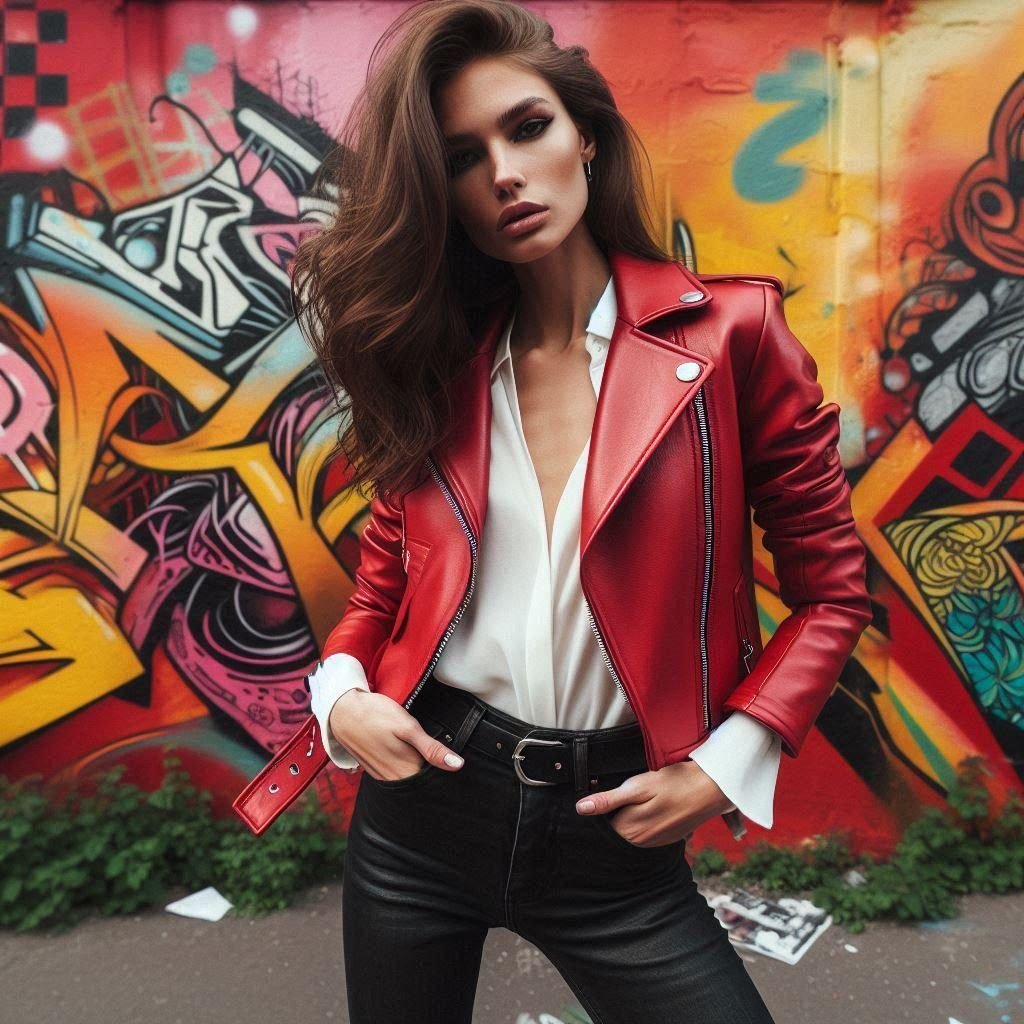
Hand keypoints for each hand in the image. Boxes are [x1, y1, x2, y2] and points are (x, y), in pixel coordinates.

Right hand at [328, 689, 464, 781]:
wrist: (342, 710)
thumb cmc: (375, 714)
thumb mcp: (408, 727)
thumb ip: (432, 748)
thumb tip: (457, 765)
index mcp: (405, 771)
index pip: (433, 783)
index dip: (445, 774)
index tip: (452, 764)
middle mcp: (393, 779)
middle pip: (420, 782)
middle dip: (432, 773)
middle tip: (437, 754)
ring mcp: (382, 776)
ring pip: (408, 779)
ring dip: (418, 769)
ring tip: (422, 751)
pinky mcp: (374, 770)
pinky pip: (395, 775)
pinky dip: (404, 767)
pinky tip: (406, 753)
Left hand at [574, 759, 733, 846]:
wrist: (712, 788)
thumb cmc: (674, 782)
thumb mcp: (637, 786)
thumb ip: (608, 800)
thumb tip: (581, 809)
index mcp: (631, 831)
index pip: (604, 827)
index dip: (602, 810)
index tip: (608, 795)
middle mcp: (643, 843)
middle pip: (618, 830)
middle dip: (617, 814)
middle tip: (628, 794)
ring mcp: (658, 843)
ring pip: (634, 830)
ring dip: (633, 816)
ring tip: (645, 798)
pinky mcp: (670, 838)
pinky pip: (650, 832)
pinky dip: (648, 820)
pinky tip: (655, 805)